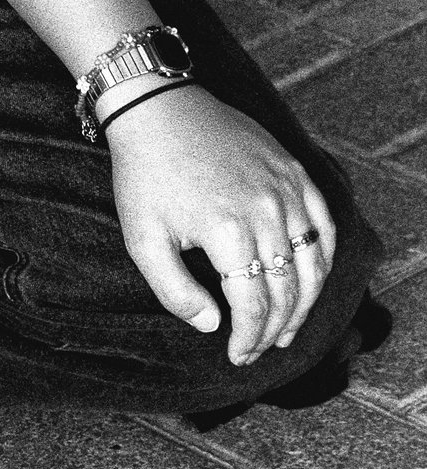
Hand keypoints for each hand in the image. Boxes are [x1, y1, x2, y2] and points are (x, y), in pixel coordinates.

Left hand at [106, 86, 337, 363]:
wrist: (160, 110)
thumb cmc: (146, 177)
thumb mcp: (143, 241)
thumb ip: (175, 291)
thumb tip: (212, 325)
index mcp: (228, 233)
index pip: (253, 304)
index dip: (249, 338)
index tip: (238, 357)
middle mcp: (267, 212)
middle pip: (286, 289)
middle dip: (274, 330)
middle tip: (259, 351)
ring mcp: (288, 190)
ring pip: (312, 264)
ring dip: (304, 304)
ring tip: (288, 330)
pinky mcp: (297, 173)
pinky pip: (324, 226)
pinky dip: (323, 260)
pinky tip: (309, 282)